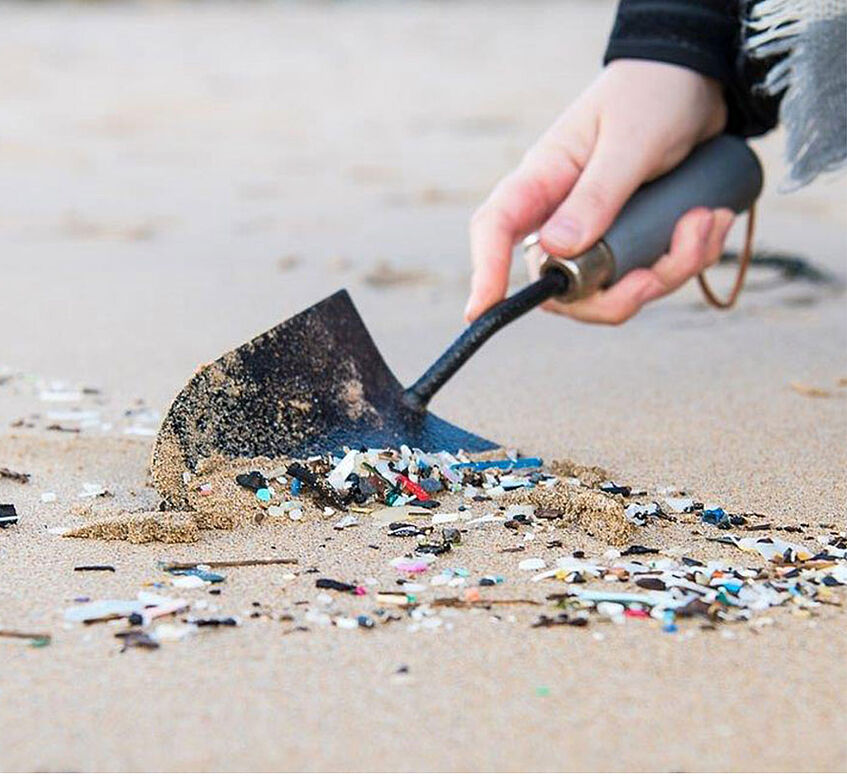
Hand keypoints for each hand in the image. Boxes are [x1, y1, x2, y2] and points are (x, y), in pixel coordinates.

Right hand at [466, 60, 733, 323]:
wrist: (701, 81)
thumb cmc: (654, 93)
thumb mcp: (630, 140)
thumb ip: (597, 195)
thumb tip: (557, 250)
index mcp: (544, 181)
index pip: (496, 229)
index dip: (485, 272)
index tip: (480, 311)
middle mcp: (562, 215)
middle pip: (562, 287)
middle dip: (618, 293)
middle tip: (663, 269)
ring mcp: (598, 233)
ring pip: (614, 289)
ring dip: (670, 271)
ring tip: (707, 220)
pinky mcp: (632, 240)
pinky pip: (650, 275)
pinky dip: (689, 259)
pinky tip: (712, 218)